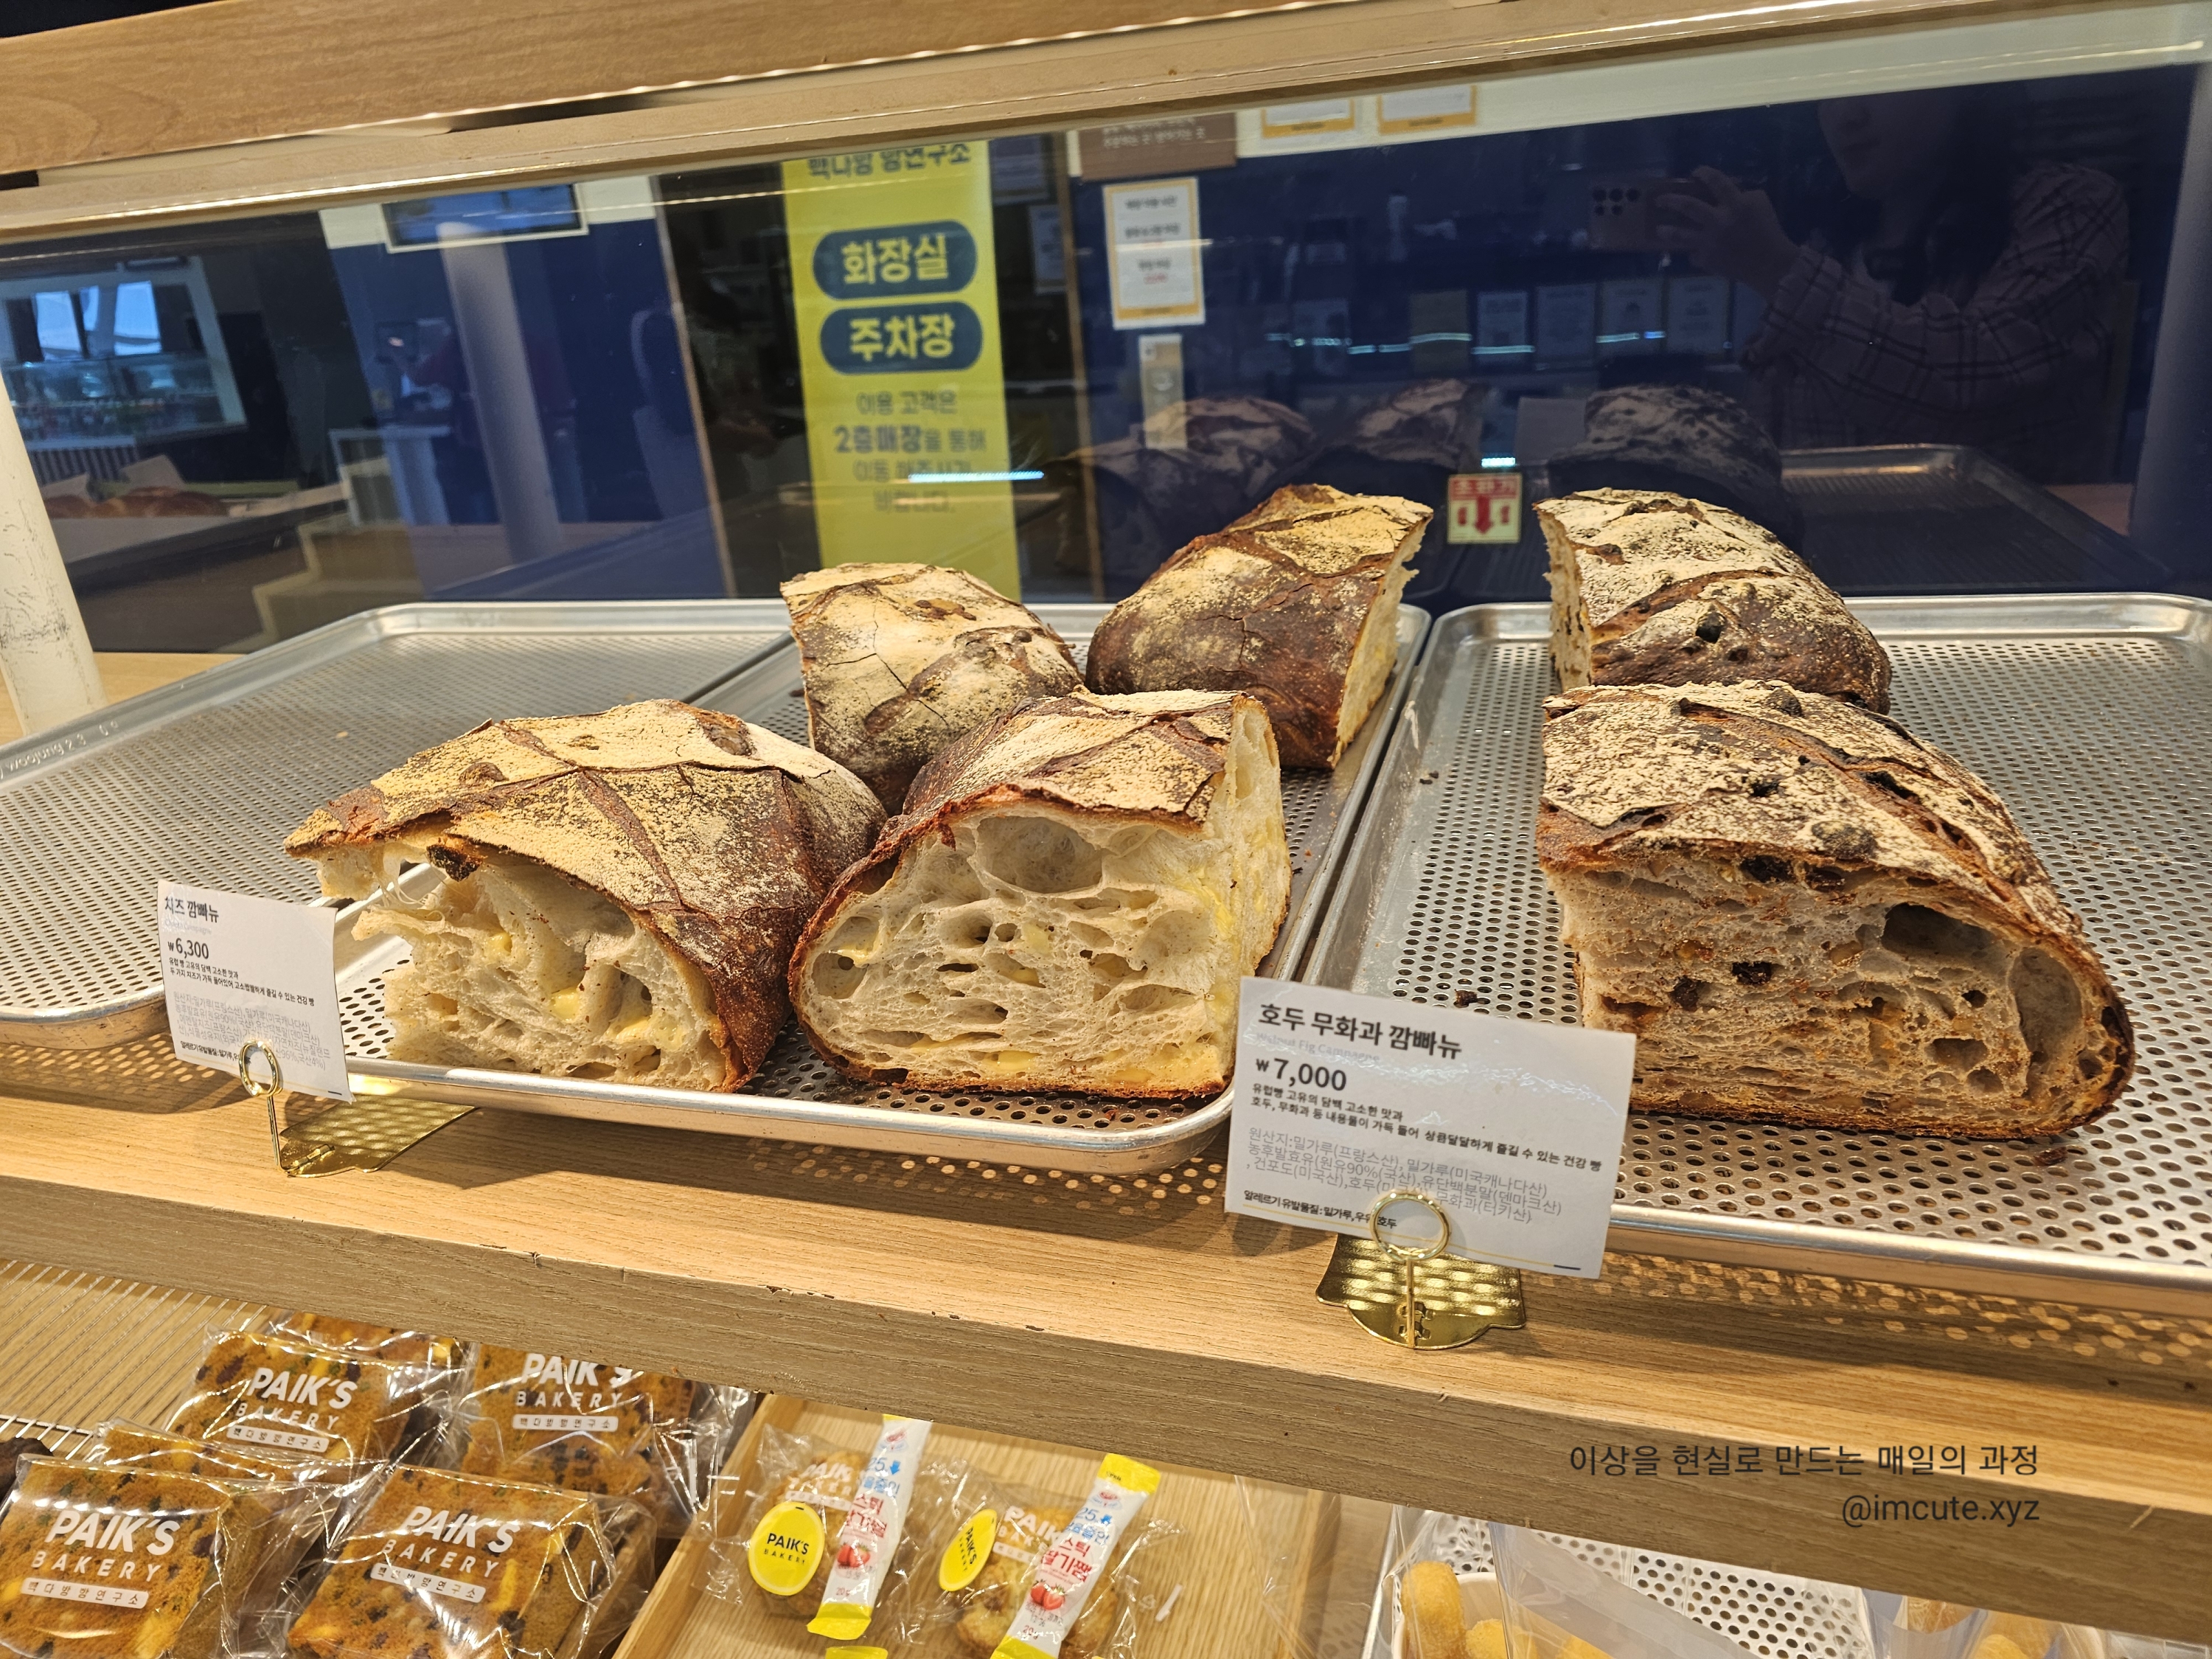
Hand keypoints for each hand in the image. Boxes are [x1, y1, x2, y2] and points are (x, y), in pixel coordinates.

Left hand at [1655, 167, 1799, 298]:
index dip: (1704, 173)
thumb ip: (1741, 194)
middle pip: (1689, 206)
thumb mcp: (1760, 203)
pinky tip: (1695, 252)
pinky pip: (1694, 254)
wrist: (1769, 264)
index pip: (1716, 182)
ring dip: (1667, 231)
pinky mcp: (1707, 260)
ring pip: (1681, 235)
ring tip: (1659, 230)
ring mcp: (1710, 242)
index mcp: (1736, 205)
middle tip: (1659, 200)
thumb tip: (1726, 190)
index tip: (1695, 171)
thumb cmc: (1768, 230)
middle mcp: (1719, 222)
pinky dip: (1695, 252)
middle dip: (1671, 200)